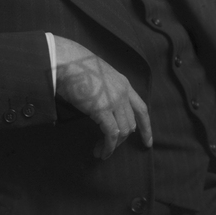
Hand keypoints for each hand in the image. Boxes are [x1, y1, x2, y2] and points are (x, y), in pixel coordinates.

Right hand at [54, 36, 152, 159]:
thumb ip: (106, 91)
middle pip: (131, 123)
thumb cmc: (76, 68)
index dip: (146, 127)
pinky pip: (112, 134)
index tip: (148, 141)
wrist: (67, 62)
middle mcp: (123, 92)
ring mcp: (115, 100)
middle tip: (108, 148)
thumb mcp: (100, 77)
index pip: (141, 108)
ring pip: (124, 130)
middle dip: (121, 139)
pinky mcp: (103, 109)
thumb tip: (103, 109)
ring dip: (113, 145)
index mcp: (124, 83)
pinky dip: (108, 146)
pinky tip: (102, 152)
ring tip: (101, 152)